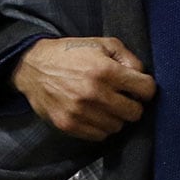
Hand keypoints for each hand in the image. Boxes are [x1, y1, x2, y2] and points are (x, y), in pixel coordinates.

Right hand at [12, 37, 156, 139]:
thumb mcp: (104, 44)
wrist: (33, 67)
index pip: (146, 89)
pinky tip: (96, 114)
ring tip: (107, 105)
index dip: (146, 88)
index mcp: (105, 71)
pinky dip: (101, 127)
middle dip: (134, 105)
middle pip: (134, 112)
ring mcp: (80, 112)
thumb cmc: (71, 53)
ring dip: (116, 117)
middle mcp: (94, 94)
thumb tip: (142, 76)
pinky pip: (99, 135)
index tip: (139, 88)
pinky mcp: (68, 125)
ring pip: (117, 126)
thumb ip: (129, 58)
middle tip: (124, 98)